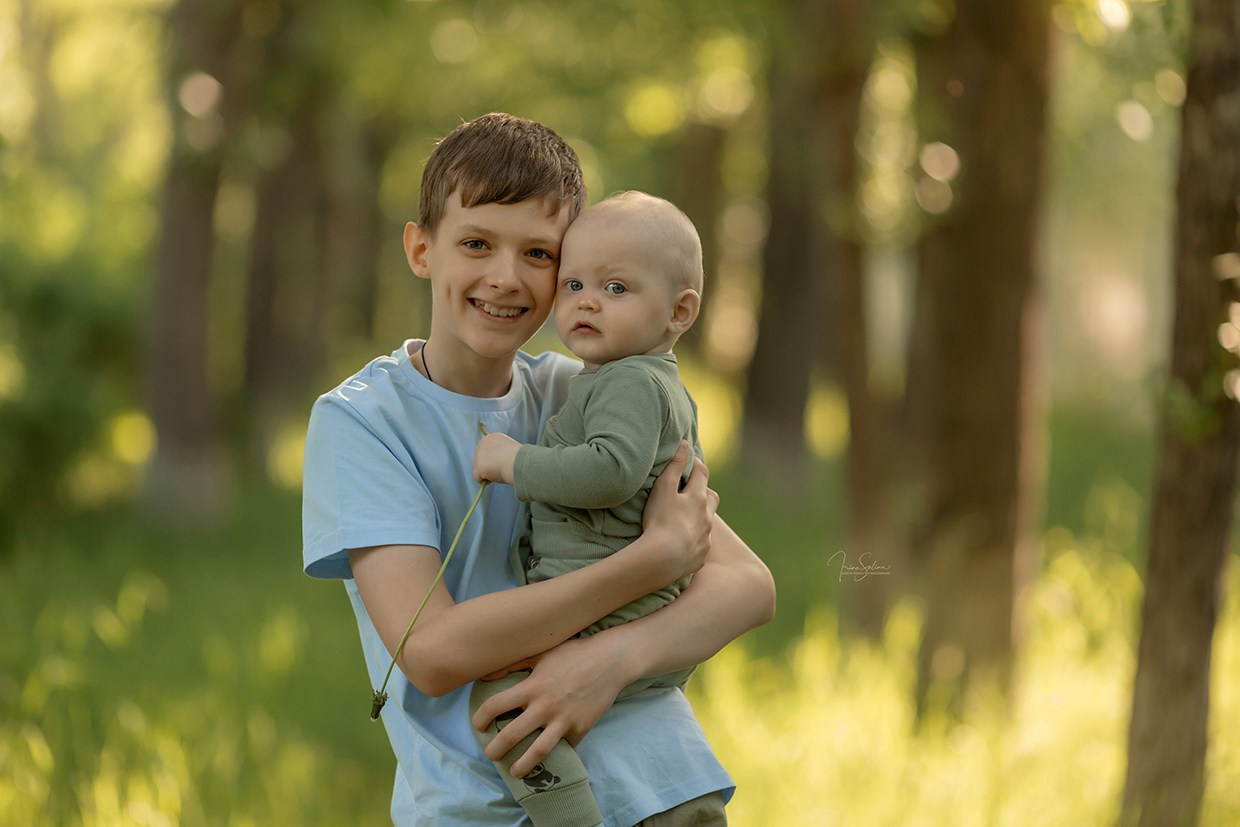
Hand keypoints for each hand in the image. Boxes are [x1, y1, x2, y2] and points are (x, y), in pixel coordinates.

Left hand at [470, 636, 630, 776]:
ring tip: (515, 772)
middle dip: (495, 750)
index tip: (478, 726)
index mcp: (532, 686)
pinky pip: (566, 748)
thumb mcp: (541, 652)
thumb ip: (512, 664)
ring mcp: (564, 720)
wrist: (610, 660)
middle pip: (511, 735)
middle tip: (491, 755)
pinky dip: (557, 755)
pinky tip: (550, 760)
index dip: (480, 718)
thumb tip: (485, 677)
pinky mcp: (581, 728)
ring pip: (537, 752)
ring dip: (522, 766)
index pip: (495, 706)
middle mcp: (545, 706)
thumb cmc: (573, 653)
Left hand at [473, 432, 519, 484]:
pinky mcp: (478, 466)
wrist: (520, 462)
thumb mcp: (509, 451)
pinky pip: (478, 478)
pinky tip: (496, 478)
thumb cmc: (520, 459)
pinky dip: (486, 481)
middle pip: (480, 459)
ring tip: (501, 472)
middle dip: (488, 467)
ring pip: (478, 469)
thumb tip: (498, 463)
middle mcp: (482, 443)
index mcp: (492, 437)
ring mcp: (479, 455)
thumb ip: (500, 453)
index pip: (486, 451)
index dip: (493, 459)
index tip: (501, 464)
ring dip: (488, 474)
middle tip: (501, 470)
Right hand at [641, 441, 717, 582]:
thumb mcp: (664, 488)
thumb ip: (674, 465)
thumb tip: (685, 444)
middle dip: (704, 491)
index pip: (702, 473)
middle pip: (712, 498)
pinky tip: (683, 542)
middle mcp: (707, 517)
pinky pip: (701, 544)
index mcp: (698, 498)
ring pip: (707, 522)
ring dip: (700, 516)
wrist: (663, 559)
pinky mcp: (700, 556)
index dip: (695, 465)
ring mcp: (706, 538)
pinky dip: (695, 539)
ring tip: (685, 517)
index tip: (690, 461)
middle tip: (691, 490)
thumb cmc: (660, 520)